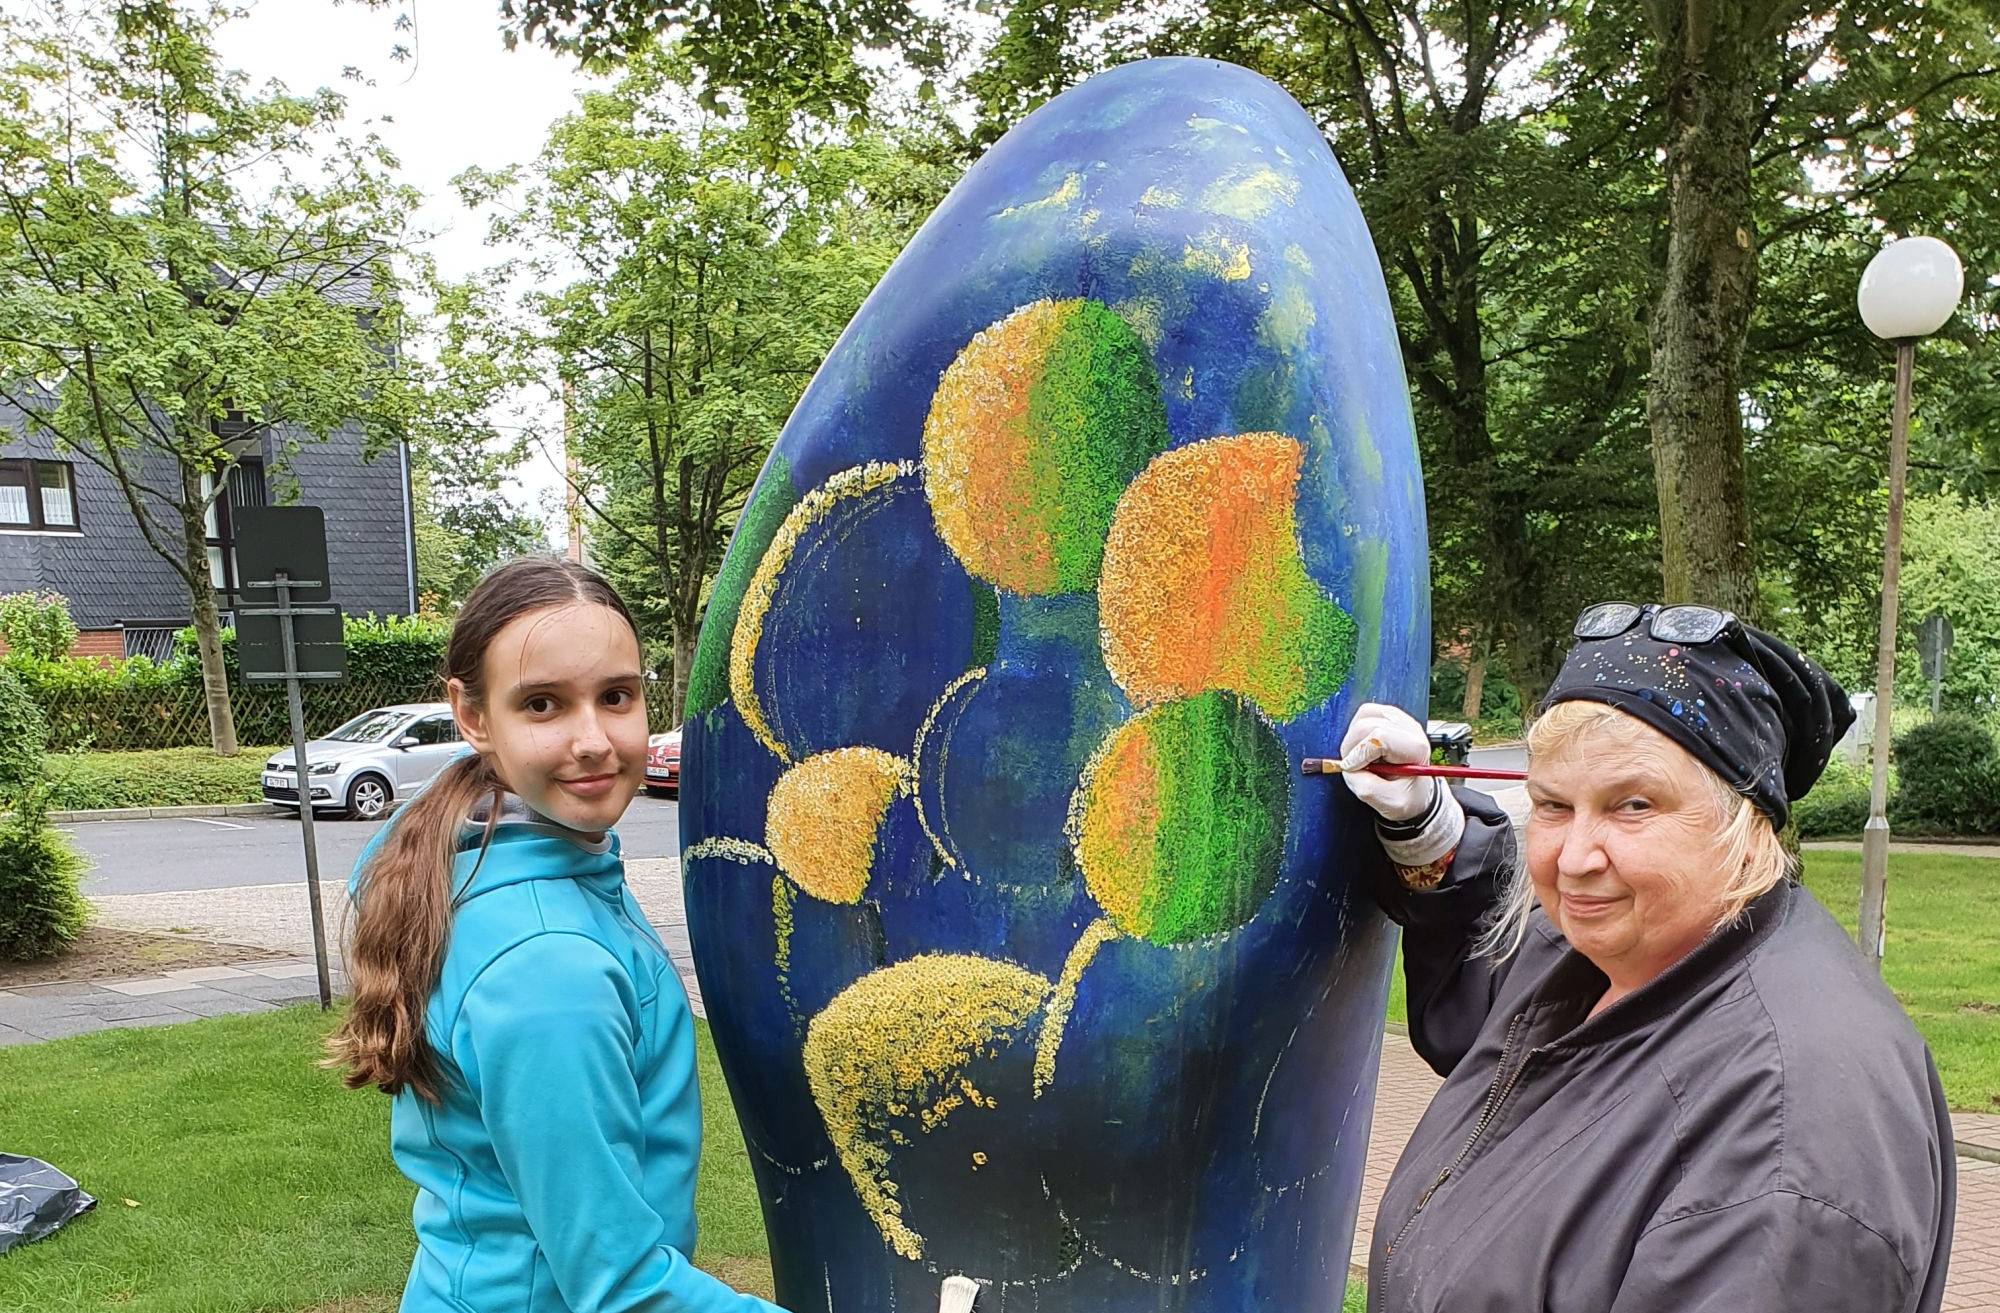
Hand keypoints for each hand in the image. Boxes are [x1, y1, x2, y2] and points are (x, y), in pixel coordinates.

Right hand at [1337, 703, 1435, 821]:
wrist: (1415, 790)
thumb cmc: (1407, 795)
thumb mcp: (1390, 803)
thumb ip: (1367, 788)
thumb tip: (1348, 768)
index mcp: (1416, 749)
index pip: (1380, 737)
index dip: (1358, 753)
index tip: (1350, 769)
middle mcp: (1411, 729)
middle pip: (1368, 724)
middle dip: (1351, 746)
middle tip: (1351, 765)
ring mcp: (1401, 719)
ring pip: (1365, 713)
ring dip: (1353, 736)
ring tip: (1359, 755)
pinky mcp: (1391, 715)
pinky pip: (1366, 713)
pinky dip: (1357, 729)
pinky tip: (1363, 746)